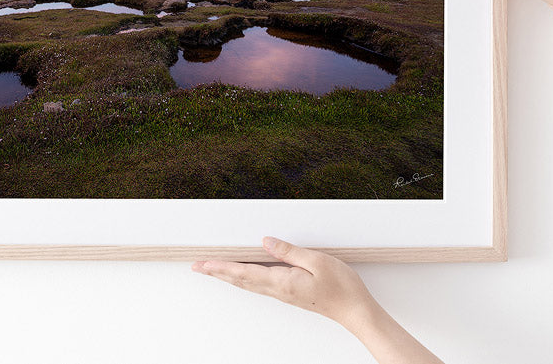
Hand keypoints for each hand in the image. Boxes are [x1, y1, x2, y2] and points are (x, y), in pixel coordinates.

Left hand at [192, 236, 374, 330]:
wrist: (355, 311)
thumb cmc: (341, 287)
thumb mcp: (317, 261)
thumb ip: (289, 251)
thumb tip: (266, 241)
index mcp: (282, 281)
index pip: (243, 272)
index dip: (221, 267)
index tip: (203, 264)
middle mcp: (278, 290)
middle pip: (240, 280)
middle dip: (217, 272)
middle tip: (197, 267)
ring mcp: (283, 294)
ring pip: (248, 284)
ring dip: (227, 276)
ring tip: (212, 270)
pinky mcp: (289, 294)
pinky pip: (259, 285)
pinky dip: (243, 279)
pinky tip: (242, 276)